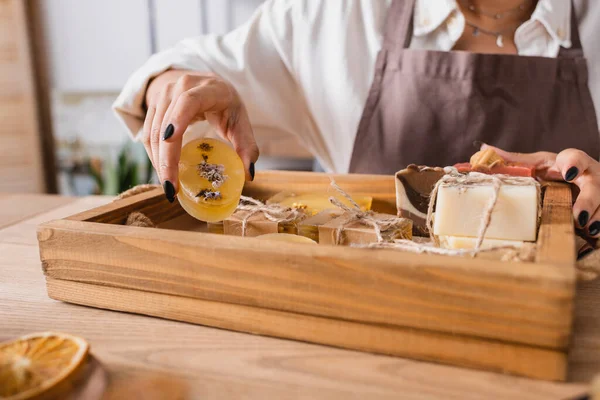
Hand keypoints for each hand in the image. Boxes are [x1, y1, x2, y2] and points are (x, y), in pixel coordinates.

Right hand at [143, 70, 258, 200]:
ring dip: (158, 161)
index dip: (177, 119)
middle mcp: (181, 87)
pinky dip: (154, 155)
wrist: (204, 83)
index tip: (170, 140)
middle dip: (166, 158)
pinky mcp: (153, 106)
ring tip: (169, 185)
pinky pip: (148, 134)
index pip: (188, 101)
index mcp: (209, 89)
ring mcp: (164, 95)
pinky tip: (164, 172)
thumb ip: (247, 146)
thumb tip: (248, 174)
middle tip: (172, 187)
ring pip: (153, 132)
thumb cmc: (225, 104)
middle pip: (166, 124)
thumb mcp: (240, 121)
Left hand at [482, 145, 599, 255]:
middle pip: (596, 184)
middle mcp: (590, 176)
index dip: (573, 163)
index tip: (567, 173)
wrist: (582, 182)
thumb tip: (482, 150)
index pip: (575, 157)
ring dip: (598, 216)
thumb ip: (514, 160)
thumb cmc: (557, 172)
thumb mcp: (538, 165)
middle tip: (579, 216)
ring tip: (587, 229)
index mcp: (570, 163)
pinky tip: (593, 236)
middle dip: (590, 200)